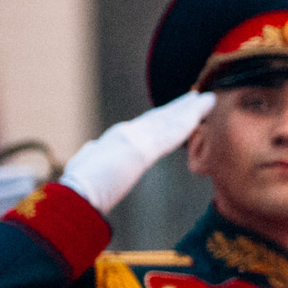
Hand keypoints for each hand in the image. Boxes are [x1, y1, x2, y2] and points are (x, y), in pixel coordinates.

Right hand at [59, 90, 214, 212]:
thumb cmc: (80, 183)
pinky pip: (174, 131)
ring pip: (170, 119)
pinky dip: (190, 119)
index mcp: (117, 138)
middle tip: (198, 96)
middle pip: (161, 117)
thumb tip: (92, 147)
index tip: (177, 108)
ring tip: (208, 99)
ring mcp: (137, 137)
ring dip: (191, 109)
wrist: (79, 191)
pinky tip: (204, 110)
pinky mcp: (146, 147)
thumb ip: (92, 154)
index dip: (163, 116)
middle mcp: (129, 132)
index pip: (147, 124)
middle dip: (180, 107)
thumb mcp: (86, 163)